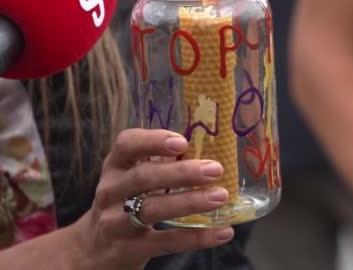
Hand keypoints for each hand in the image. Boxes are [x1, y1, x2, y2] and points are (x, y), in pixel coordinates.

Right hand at [69, 129, 232, 269]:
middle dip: (181, 172)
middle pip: (143, 177)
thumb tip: (209, 152)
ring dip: (190, 201)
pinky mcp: (128, 249)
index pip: (127, 144)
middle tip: (215, 169)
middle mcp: (111, 191)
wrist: (93, 249)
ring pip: (152, 209)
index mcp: (116, 166)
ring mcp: (115, 222)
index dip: (153, 140)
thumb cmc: (125, 202)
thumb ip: (161, 163)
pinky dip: (197, 237)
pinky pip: (166, 242)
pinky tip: (223, 232)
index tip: (183, 142)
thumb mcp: (133, 178)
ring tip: (220, 196)